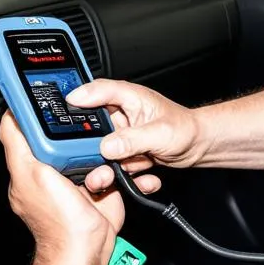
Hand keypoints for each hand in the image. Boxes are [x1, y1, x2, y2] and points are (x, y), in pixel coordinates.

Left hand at [0, 112, 124, 264]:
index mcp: (28, 166)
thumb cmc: (57, 220)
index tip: (52, 105)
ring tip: (92, 173)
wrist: (88, 247)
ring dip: (96, 156)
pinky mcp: (98, 183)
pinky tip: (104, 178)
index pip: (29, 131)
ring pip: (89, 149)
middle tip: (78, 151)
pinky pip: (106, 165)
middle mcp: (50, 171)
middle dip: (76, 139)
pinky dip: (109, 169)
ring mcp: (75, 177)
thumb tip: (9, 113)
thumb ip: (17, 142)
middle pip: (64, 137)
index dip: (38, 116)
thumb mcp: (29, 173)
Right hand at [66, 79, 206, 193]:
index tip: (64, 107)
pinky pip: (115, 164)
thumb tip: (107, 146)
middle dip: (93, 144)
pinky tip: (144, 171)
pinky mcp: (125, 153)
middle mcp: (121, 115)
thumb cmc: (186, 129)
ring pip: (101, 150)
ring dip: (113, 163)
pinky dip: (126, 173)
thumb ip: (132, 139)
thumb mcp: (160, 133)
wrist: (199, 147)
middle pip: (91, 125)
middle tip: (97, 155)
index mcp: (128, 98)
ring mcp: (121, 135)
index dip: (79, 97)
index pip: (97, 91)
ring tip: (132, 166)